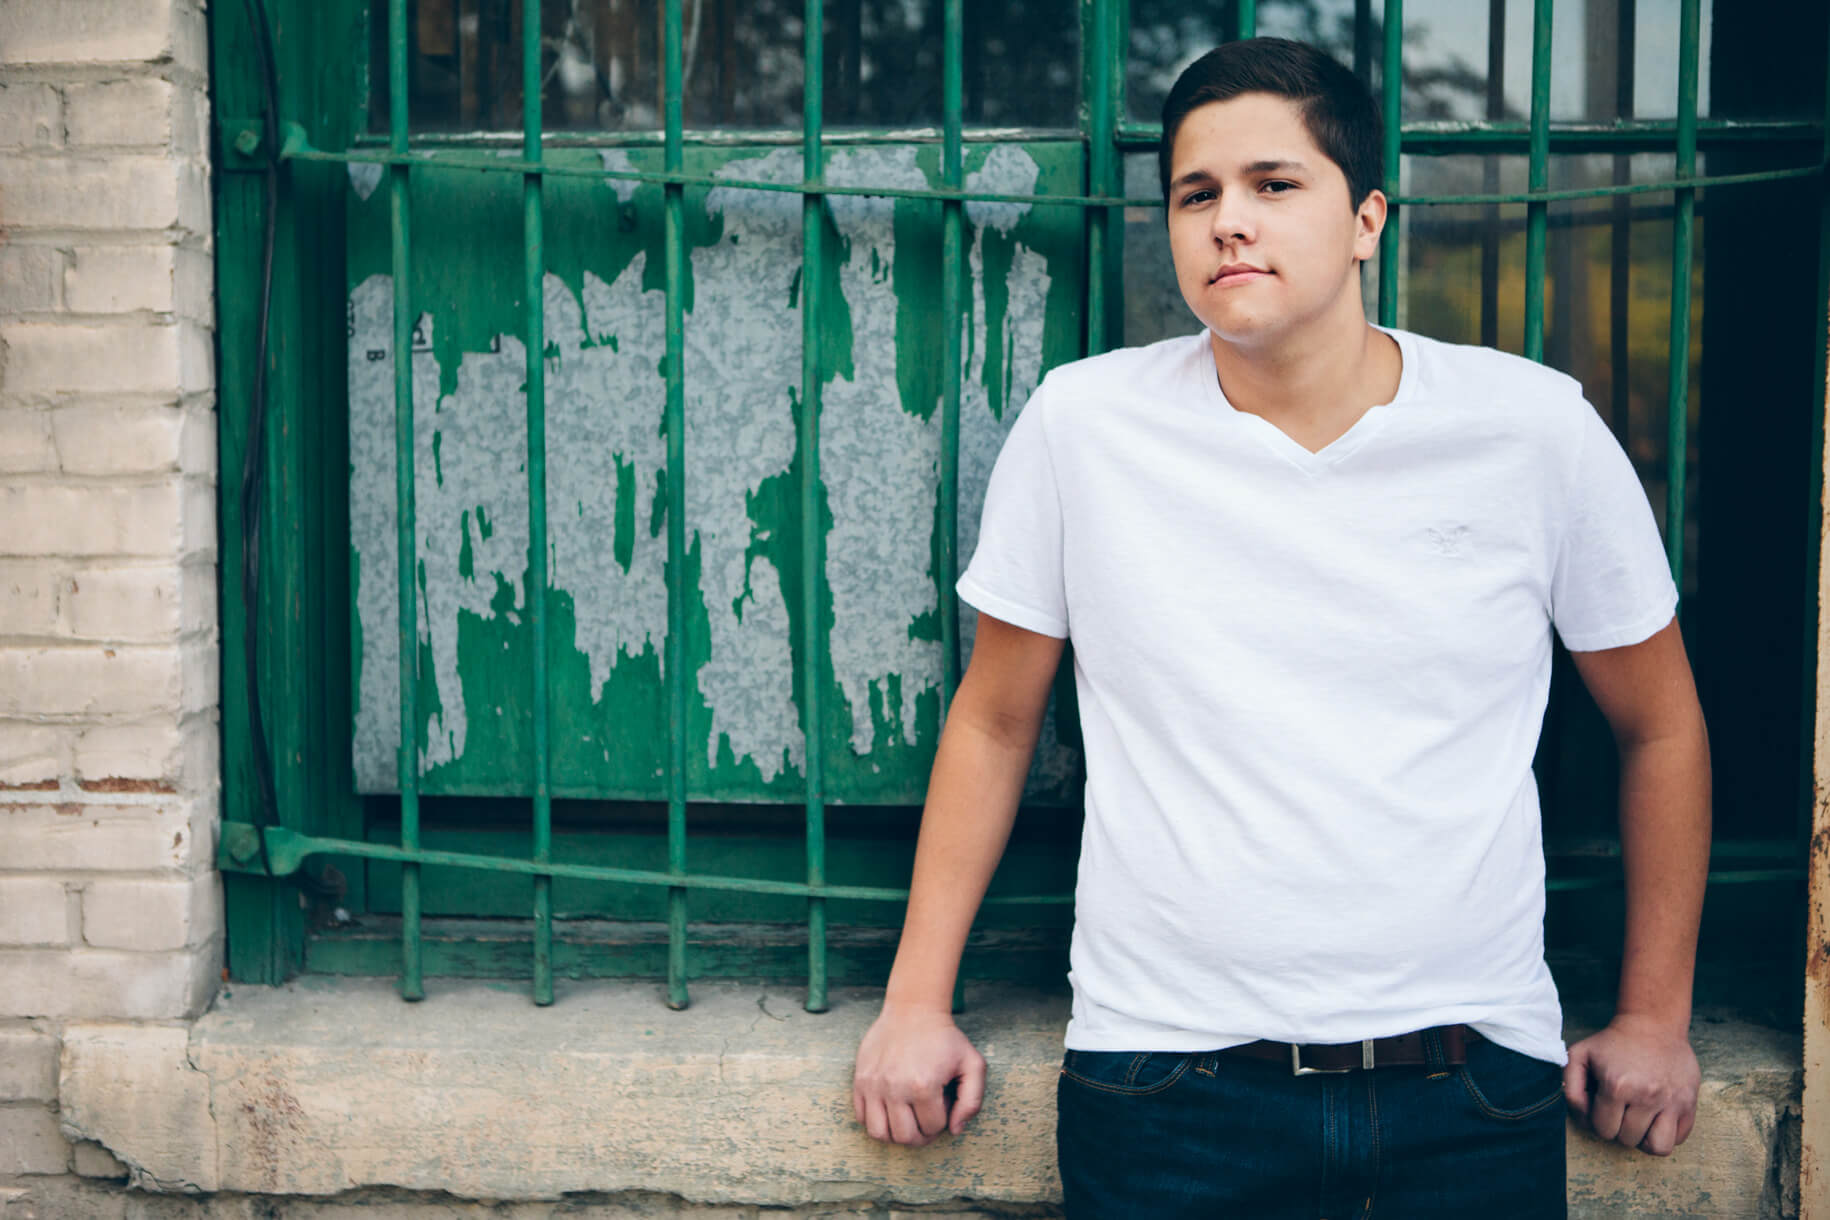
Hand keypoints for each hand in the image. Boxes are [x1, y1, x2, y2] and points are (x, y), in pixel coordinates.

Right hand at [852, 1003, 986, 1145]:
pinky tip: (891, 1108)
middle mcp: (895, 1088)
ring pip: (879, 1134)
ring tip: (907, 1119)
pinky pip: (862, 1118)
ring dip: (896, 1134)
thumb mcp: (972, 1064)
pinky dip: (876, 1121)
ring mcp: (874, 1085)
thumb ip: (972, 1102)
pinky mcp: (860, 1080)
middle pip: (905, 1137)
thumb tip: (954, 1130)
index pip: (933, 1128)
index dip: (943, 1120)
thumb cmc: (944, 1038)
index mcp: (924, 1086)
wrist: (913, 1010)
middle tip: (927, 1119)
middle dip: (921, 1135)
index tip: (943, 1102)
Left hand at [1563, 1014, 1700, 1155]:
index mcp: (1617, 1086)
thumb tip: (1582, 1116)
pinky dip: (1666, 1135)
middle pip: (1628, 1140)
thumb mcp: (1580, 1055)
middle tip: (1619, 1111)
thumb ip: (1570, 1087)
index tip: (1601, 1108)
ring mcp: (1671, 1102)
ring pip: (1658, 1148)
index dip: (1598, 1122)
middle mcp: (1646, 1096)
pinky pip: (1679, 1139)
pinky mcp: (1689, 1103)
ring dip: (1644, 1140)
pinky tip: (1656, 1118)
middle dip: (1619, 1129)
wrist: (1653, 1025)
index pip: (1603, 1130)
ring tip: (1639, 1122)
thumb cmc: (1613, 1043)